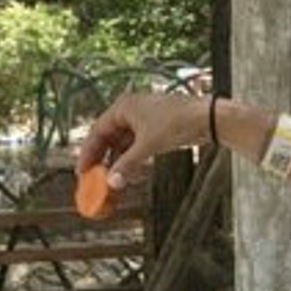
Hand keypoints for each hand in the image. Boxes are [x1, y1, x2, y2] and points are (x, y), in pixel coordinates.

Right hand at [78, 92, 206, 193]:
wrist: (208, 119)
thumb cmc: (177, 123)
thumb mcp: (148, 146)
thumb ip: (128, 165)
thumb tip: (112, 183)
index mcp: (123, 107)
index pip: (97, 131)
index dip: (88, 153)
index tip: (82, 172)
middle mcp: (131, 110)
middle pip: (109, 138)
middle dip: (103, 160)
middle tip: (95, 180)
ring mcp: (143, 118)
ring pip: (123, 143)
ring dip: (119, 162)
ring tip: (114, 181)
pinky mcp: (155, 128)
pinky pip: (136, 145)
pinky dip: (133, 159)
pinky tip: (133, 174)